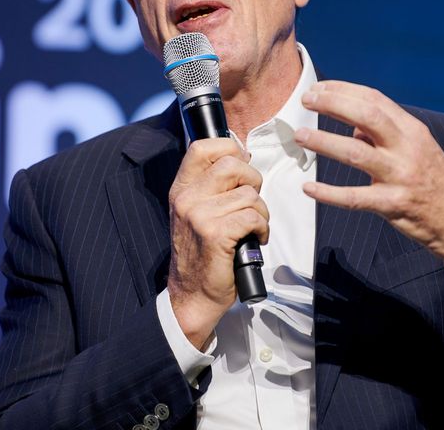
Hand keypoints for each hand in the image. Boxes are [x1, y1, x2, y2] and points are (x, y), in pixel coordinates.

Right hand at [167, 137, 269, 348]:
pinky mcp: (215, 234)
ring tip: (252, 227)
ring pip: (249, 195)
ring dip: (261, 212)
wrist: (190, 295)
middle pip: (233, 165)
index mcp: (181, 189)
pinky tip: (255, 239)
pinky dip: (262, 228)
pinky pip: (253, 217)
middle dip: (253, 181)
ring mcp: (199, 216)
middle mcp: (186, 198)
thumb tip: (243, 157)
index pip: (202, 147)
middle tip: (250, 202)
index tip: (241, 166)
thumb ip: (211, 186)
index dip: (229, 148)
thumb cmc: (201, 253)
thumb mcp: (195, 212)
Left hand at [295, 81, 443, 282]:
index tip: (318, 88)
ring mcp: (401, 176)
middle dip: (333, 104)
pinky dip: (329, 193)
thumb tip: (351, 125)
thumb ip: (385, 135)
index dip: (344, 90)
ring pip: (355, 153)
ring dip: (324, 142)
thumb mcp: (417, 149)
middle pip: (367, 116)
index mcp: (412, 130)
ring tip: (300, 136)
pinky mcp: (394, 204)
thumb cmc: (434, 181)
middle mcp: (408, 148)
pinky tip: (309, 187)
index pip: (375, 100)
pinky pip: (355, 197)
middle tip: (306, 100)